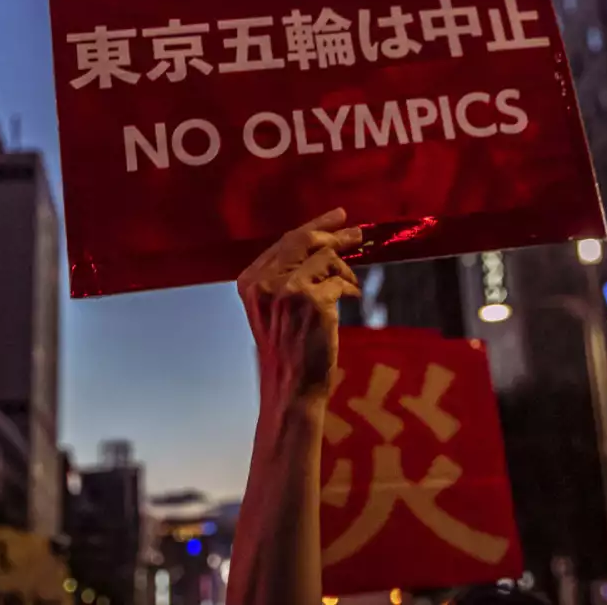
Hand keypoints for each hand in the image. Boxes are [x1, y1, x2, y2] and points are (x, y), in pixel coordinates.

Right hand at [238, 208, 362, 401]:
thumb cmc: (287, 350)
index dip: (315, 226)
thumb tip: (323, 244)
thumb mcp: (274, 308)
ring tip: (350, 285)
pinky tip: (352, 297)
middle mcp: (264, 282)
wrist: (290, 387)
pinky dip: (350, 287)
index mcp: (249, 281)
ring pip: (326, 257)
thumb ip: (286, 276)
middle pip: (306, 240)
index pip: (285, 241)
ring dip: (345, 270)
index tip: (337, 218)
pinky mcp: (313, 302)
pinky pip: (340, 280)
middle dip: (336, 233)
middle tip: (357, 233)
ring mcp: (288, 290)